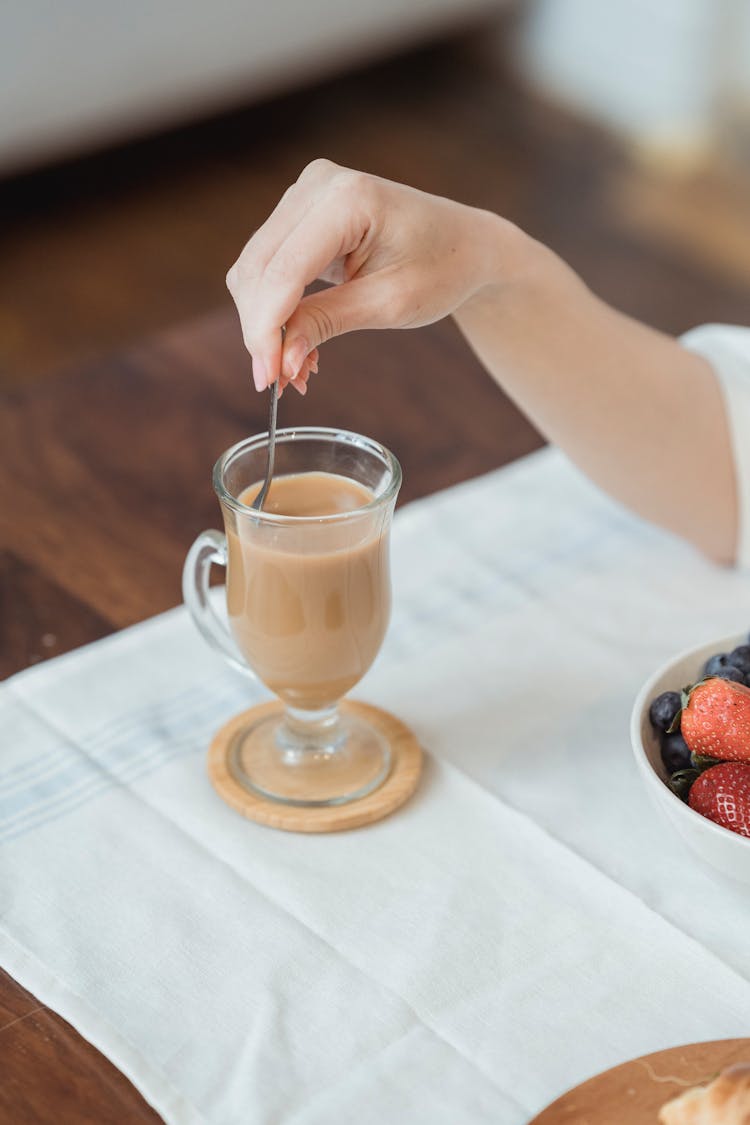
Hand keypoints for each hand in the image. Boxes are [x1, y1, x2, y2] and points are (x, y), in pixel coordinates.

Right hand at [225, 158, 512, 393]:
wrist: (464, 243)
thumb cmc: (442, 267)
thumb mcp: (389, 303)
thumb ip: (328, 323)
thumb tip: (280, 360)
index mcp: (349, 199)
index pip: (283, 271)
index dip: (267, 329)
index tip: (267, 379)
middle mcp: (318, 184)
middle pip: (258, 268)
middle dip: (262, 331)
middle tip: (279, 383)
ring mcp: (305, 193)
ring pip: (254, 269)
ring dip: (266, 323)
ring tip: (296, 368)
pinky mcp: (300, 211)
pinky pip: (267, 265)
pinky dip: (274, 308)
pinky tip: (298, 341)